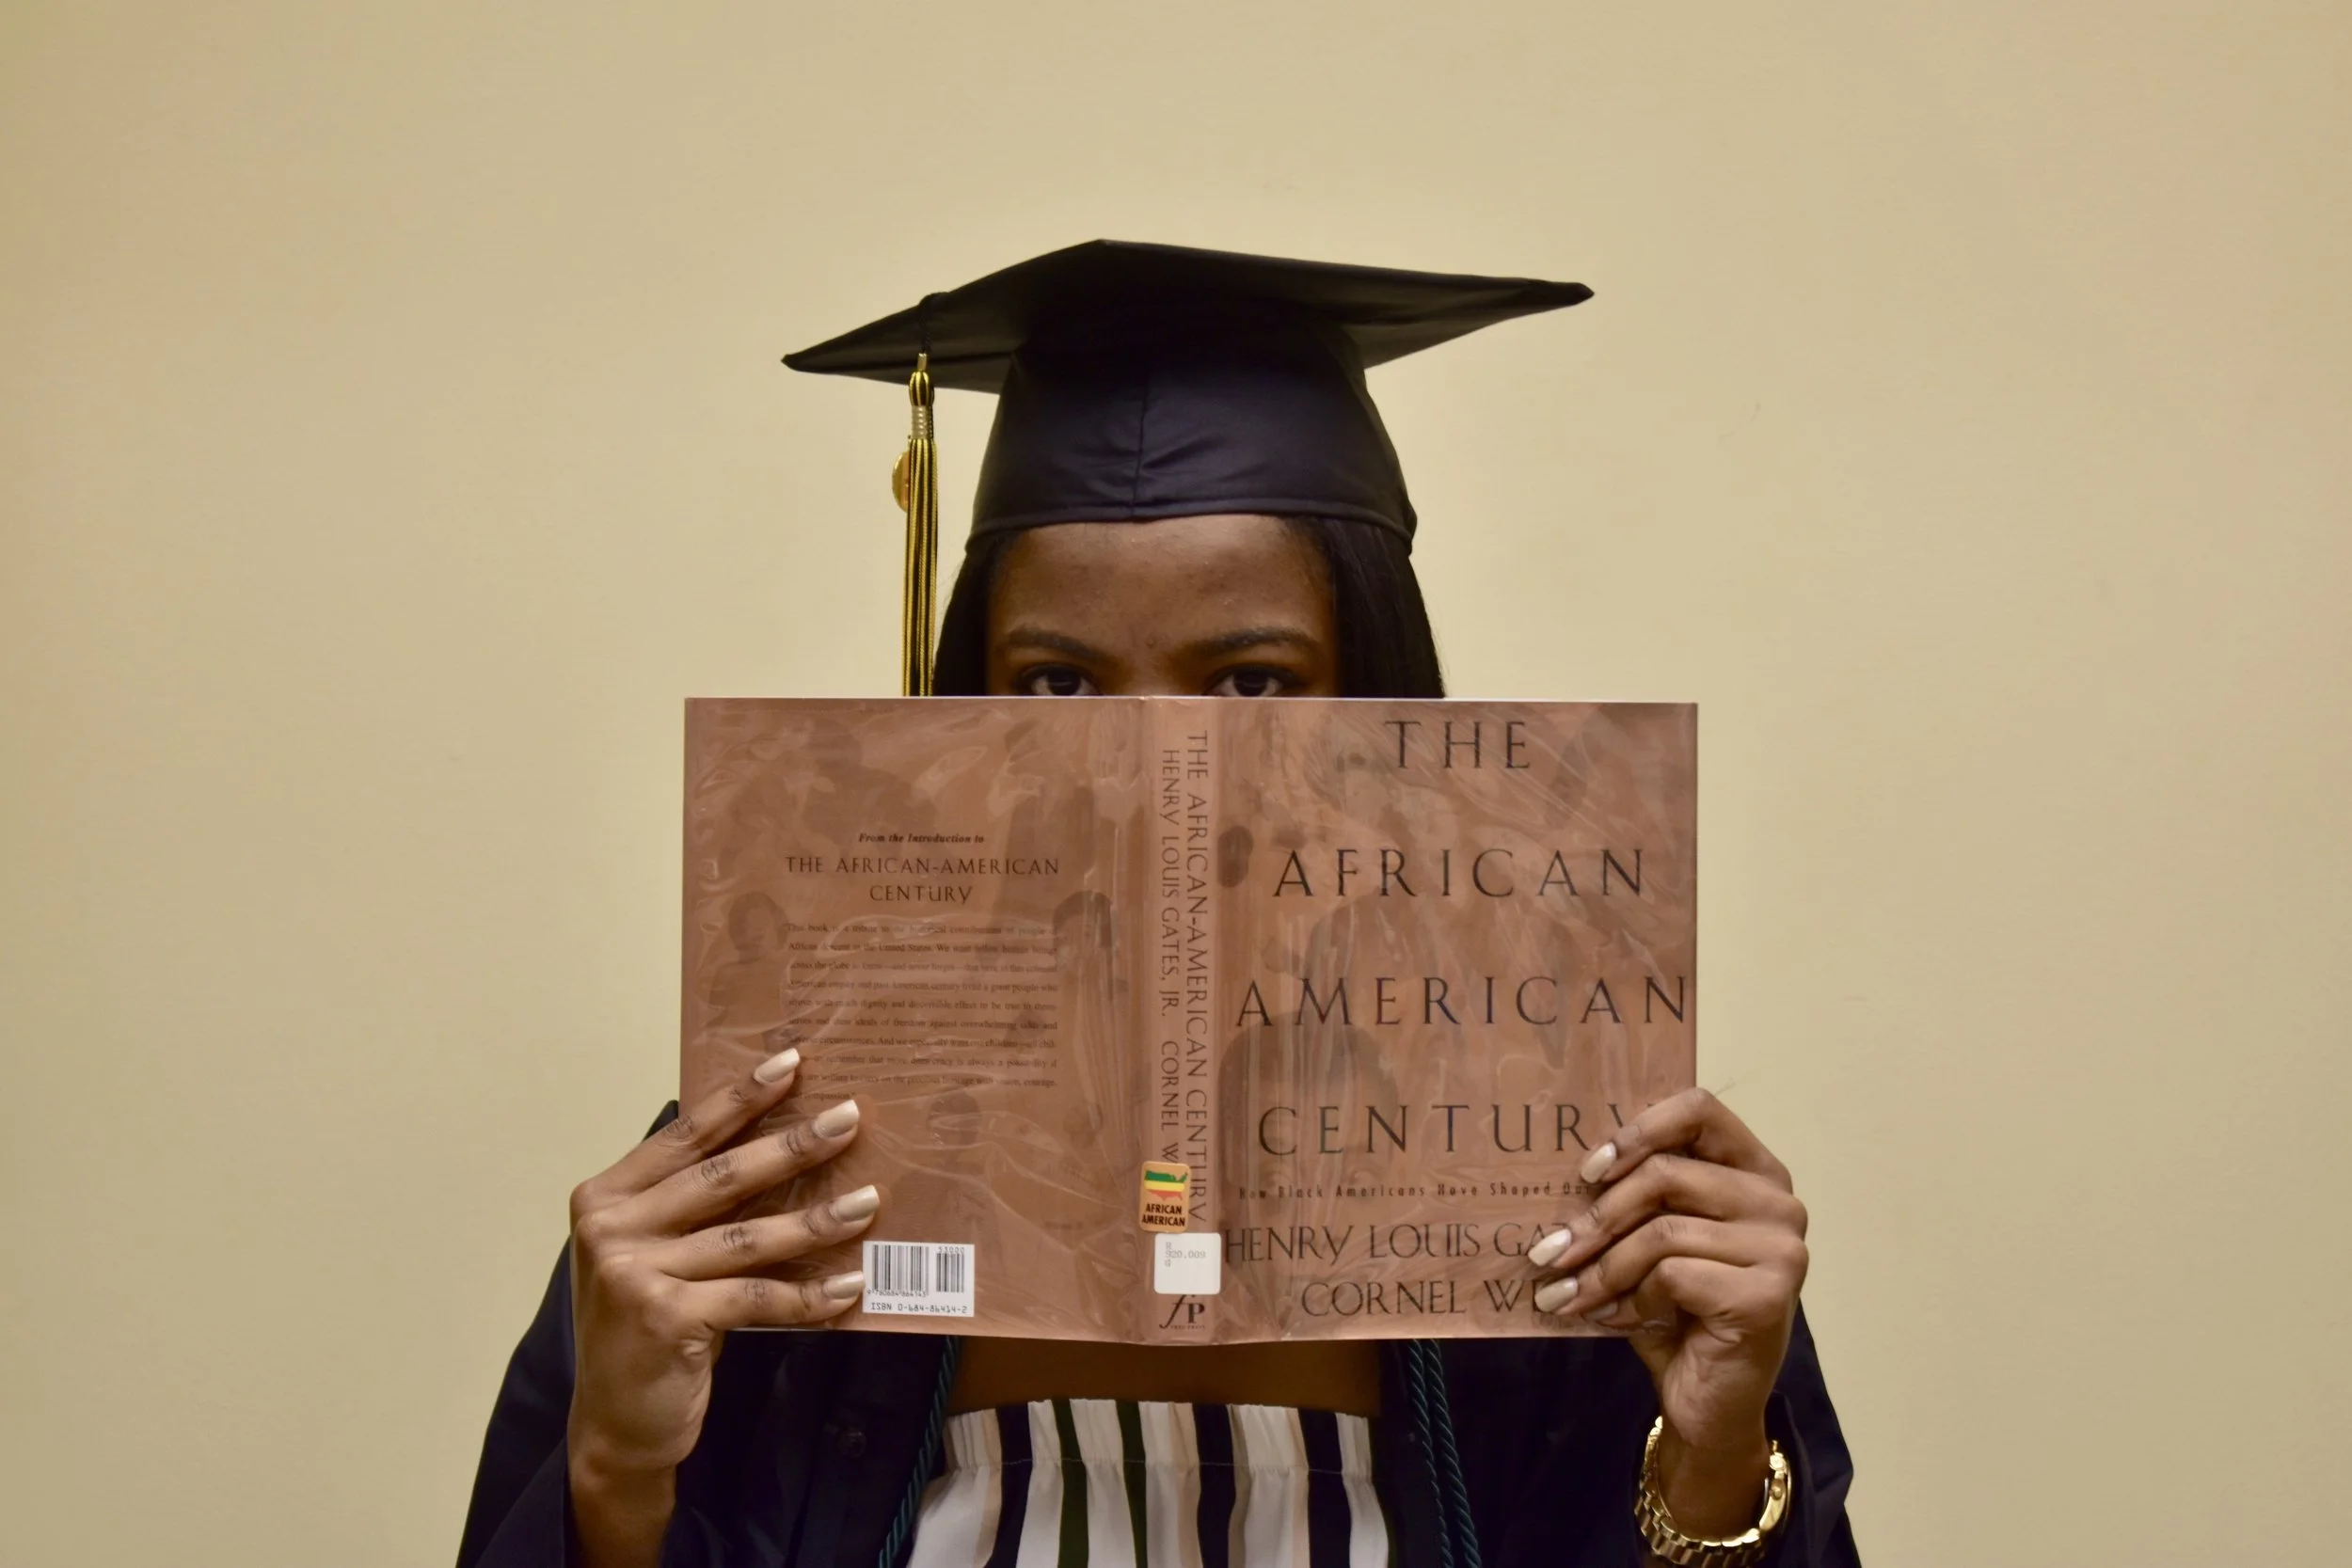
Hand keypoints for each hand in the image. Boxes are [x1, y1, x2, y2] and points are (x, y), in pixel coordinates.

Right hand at [564, 1048, 874, 1566]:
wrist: (617, 1424)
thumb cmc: (652, 1324)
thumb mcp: (662, 1252)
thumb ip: (700, 1206)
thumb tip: (789, 1147)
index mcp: (607, 1195)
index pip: (687, 1135)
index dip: (741, 1097)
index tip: (793, 1062)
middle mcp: (611, 1227)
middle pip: (722, 1176)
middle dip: (793, 1144)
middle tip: (851, 1118)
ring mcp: (633, 1273)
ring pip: (747, 1236)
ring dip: (817, 1219)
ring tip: (871, 1201)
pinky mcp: (665, 1319)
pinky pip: (756, 1297)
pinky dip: (809, 1294)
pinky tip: (851, 1286)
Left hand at [1526, 1088, 1806, 1538]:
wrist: (1708, 1404)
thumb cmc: (1676, 1313)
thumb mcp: (1650, 1240)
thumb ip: (1632, 1193)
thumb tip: (1558, 1163)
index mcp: (1755, 1170)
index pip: (1699, 1108)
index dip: (1637, 1129)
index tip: (1586, 1170)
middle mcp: (1780, 1201)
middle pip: (1667, 1172)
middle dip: (1597, 1216)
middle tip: (1548, 1252)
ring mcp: (1781, 1249)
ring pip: (1662, 1229)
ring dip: (1601, 1267)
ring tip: (1565, 1294)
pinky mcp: (1767, 1294)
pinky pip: (1672, 1273)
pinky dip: (1631, 1298)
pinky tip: (1616, 1318)